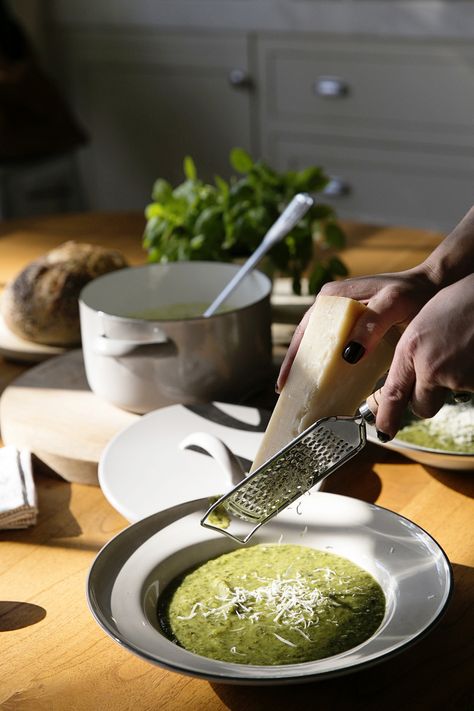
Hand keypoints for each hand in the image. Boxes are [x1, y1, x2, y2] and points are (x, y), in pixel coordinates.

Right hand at [277, 266, 436, 391]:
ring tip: (303, 392)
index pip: (306, 330)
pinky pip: (338, 349)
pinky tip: (329, 382)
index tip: (286, 381)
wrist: (435, 287)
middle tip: (288, 393)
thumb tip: (348, 354)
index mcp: (334, 297)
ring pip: (322, 346)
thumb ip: (371, 325)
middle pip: (308, 340)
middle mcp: (333, 305)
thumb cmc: (415, 292)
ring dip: (314, 368)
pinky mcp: (356, 329)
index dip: (294, 358)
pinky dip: (332, 366)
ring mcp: (343, 317)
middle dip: (298, 366)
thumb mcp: (393, 304)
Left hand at [374, 274, 473, 438]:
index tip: (383, 433)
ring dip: (456, 381)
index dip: (387, 417)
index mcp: (412, 348)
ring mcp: (459, 378)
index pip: (393, 394)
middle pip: (422, 406)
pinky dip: (473, 376)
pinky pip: (471, 388)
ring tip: (465, 349)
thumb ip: (414, 352)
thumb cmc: (466, 300)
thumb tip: (412, 378)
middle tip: (441, 371)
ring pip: (450, 396)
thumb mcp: (427, 320)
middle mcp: (432, 367)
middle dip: (427, 397)